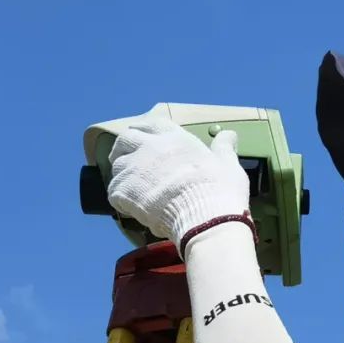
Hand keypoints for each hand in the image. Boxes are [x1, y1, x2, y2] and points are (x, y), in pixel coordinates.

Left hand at [106, 117, 249, 249]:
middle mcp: (152, 147)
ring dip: (122, 176)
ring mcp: (136, 168)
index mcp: (175, 138)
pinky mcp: (125, 191)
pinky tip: (131, 208)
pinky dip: (120, 200)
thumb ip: (223, 148)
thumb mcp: (228, 164)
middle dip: (124, 148)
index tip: (141, 137)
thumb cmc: (220, 191)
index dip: (144, 130)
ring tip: (132, 189)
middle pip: (125, 139)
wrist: (206, 218)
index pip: (151, 124)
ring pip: (118, 167)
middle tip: (128, 160)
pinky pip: (113, 192)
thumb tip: (229, 135)